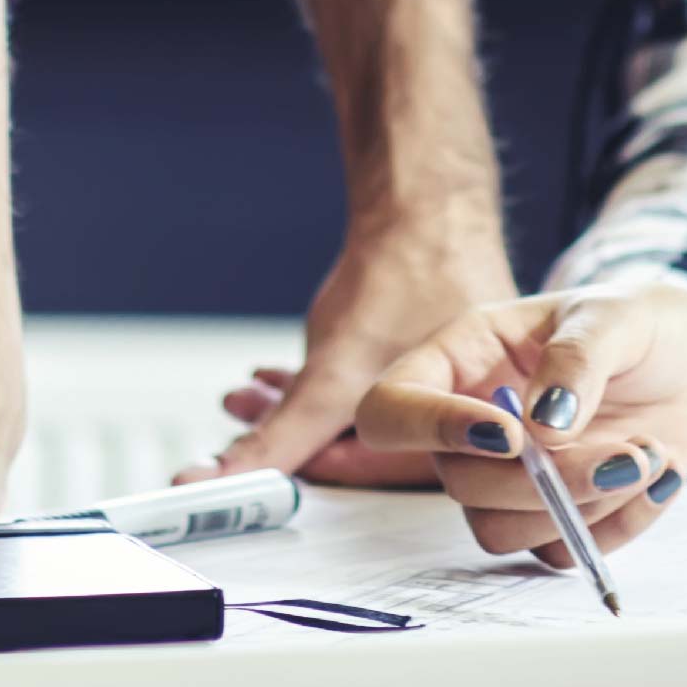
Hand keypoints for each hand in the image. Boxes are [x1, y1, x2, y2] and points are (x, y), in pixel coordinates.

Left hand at [197, 213, 517, 487]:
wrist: (428, 207)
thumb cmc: (408, 280)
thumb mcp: (328, 378)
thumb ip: (278, 440)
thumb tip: (226, 479)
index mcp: (458, 440)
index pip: (370, 478)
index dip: (306, 473)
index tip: (254, 478)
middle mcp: (459, 420)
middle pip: (366, 451)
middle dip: (297, 439)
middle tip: (243, 433)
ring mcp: (446, 386)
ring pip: (360, 416)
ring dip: (299, 410)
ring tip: (249, 397)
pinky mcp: (425, 356)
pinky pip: (369, 385)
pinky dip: (320, 385)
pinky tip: (277, 376)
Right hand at [350, 286, 686, 566]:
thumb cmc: (637, 326)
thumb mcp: (613, 314)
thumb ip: (576, 359)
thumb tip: (544, 427)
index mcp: (462, 361)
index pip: (391, 408)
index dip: (432, 429)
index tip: (512, 434)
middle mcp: (472, 426)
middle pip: (459, 484)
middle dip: (543, 481)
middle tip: (625, 453)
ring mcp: (510, 479)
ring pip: (501, 530)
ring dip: (583, 508)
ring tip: (649, 455)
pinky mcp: (554, 519)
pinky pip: (562, 554)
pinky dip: (620, 526)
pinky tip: (661, 473)